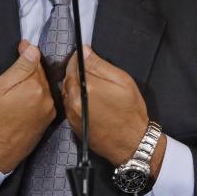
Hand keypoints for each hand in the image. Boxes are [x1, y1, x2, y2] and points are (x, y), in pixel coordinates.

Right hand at [0, 40, 55, 173]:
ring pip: (44, 88)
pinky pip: (45, 100)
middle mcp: (48, 97)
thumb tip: (33, 49)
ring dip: (33, 85)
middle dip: (30, 71)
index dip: (27, 54)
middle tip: (14, 77)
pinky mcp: (49, 120)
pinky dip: (36, 97)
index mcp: (36, 87)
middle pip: (42, 75)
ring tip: (17, 93)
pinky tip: (23, 103)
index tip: (22, 48)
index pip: (36, 61)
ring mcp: (50, 110)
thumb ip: (20, 68)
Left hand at [64, 46, 166, 175]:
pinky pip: (68, 104)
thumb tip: (85, 52)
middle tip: (89, 70)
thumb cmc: (130, 112)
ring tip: (90, 86)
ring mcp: (72, 113)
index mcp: (88, 87)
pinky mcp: (72, 124)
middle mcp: (75, 100)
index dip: (79, 57)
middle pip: (67, 77)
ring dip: (74, 84)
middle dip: (75, 70)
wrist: (130, 143)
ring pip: (66, 90)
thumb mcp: (123, 81)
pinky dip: (74, 98)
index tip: (84, 55)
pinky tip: (88, 100)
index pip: (74, 63)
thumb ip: (101, 65)